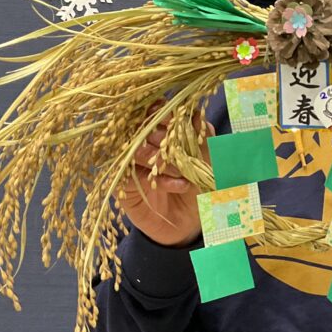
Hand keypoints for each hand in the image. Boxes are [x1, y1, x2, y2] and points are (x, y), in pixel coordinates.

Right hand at [118, 103, 213, 247]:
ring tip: (185, 171)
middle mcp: (141, 142)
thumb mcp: (207, 161)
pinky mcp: (124, 184)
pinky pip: (137, 176)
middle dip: (166, 137)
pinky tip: (181, 185)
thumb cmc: (197, 185)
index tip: (179, 117)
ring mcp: (130, 162)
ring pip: (138, 149)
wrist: (187, 221)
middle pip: (144, 127)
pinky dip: (161, 179)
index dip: (164, 110)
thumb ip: (203, 137)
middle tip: (185, 151)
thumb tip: (197, 115)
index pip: (155, 110)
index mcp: (160, 129)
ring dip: (164, 159)